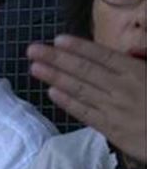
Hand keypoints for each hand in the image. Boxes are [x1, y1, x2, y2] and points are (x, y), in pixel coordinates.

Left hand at [27, 34, 146, 162]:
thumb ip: (141, 61)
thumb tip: (127, 52)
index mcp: (136, 71)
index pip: (101, 55)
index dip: (77, 47)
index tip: (57, 39)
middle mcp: (121, 87)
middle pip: (83, 70)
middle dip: (56, 59)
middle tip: (32, 50)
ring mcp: (113, 109)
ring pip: (80, 89)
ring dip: (55, 78)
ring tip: (35, 68)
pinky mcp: (110, 129)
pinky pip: (85, 113)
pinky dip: (68, 102)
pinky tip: (51, 93)